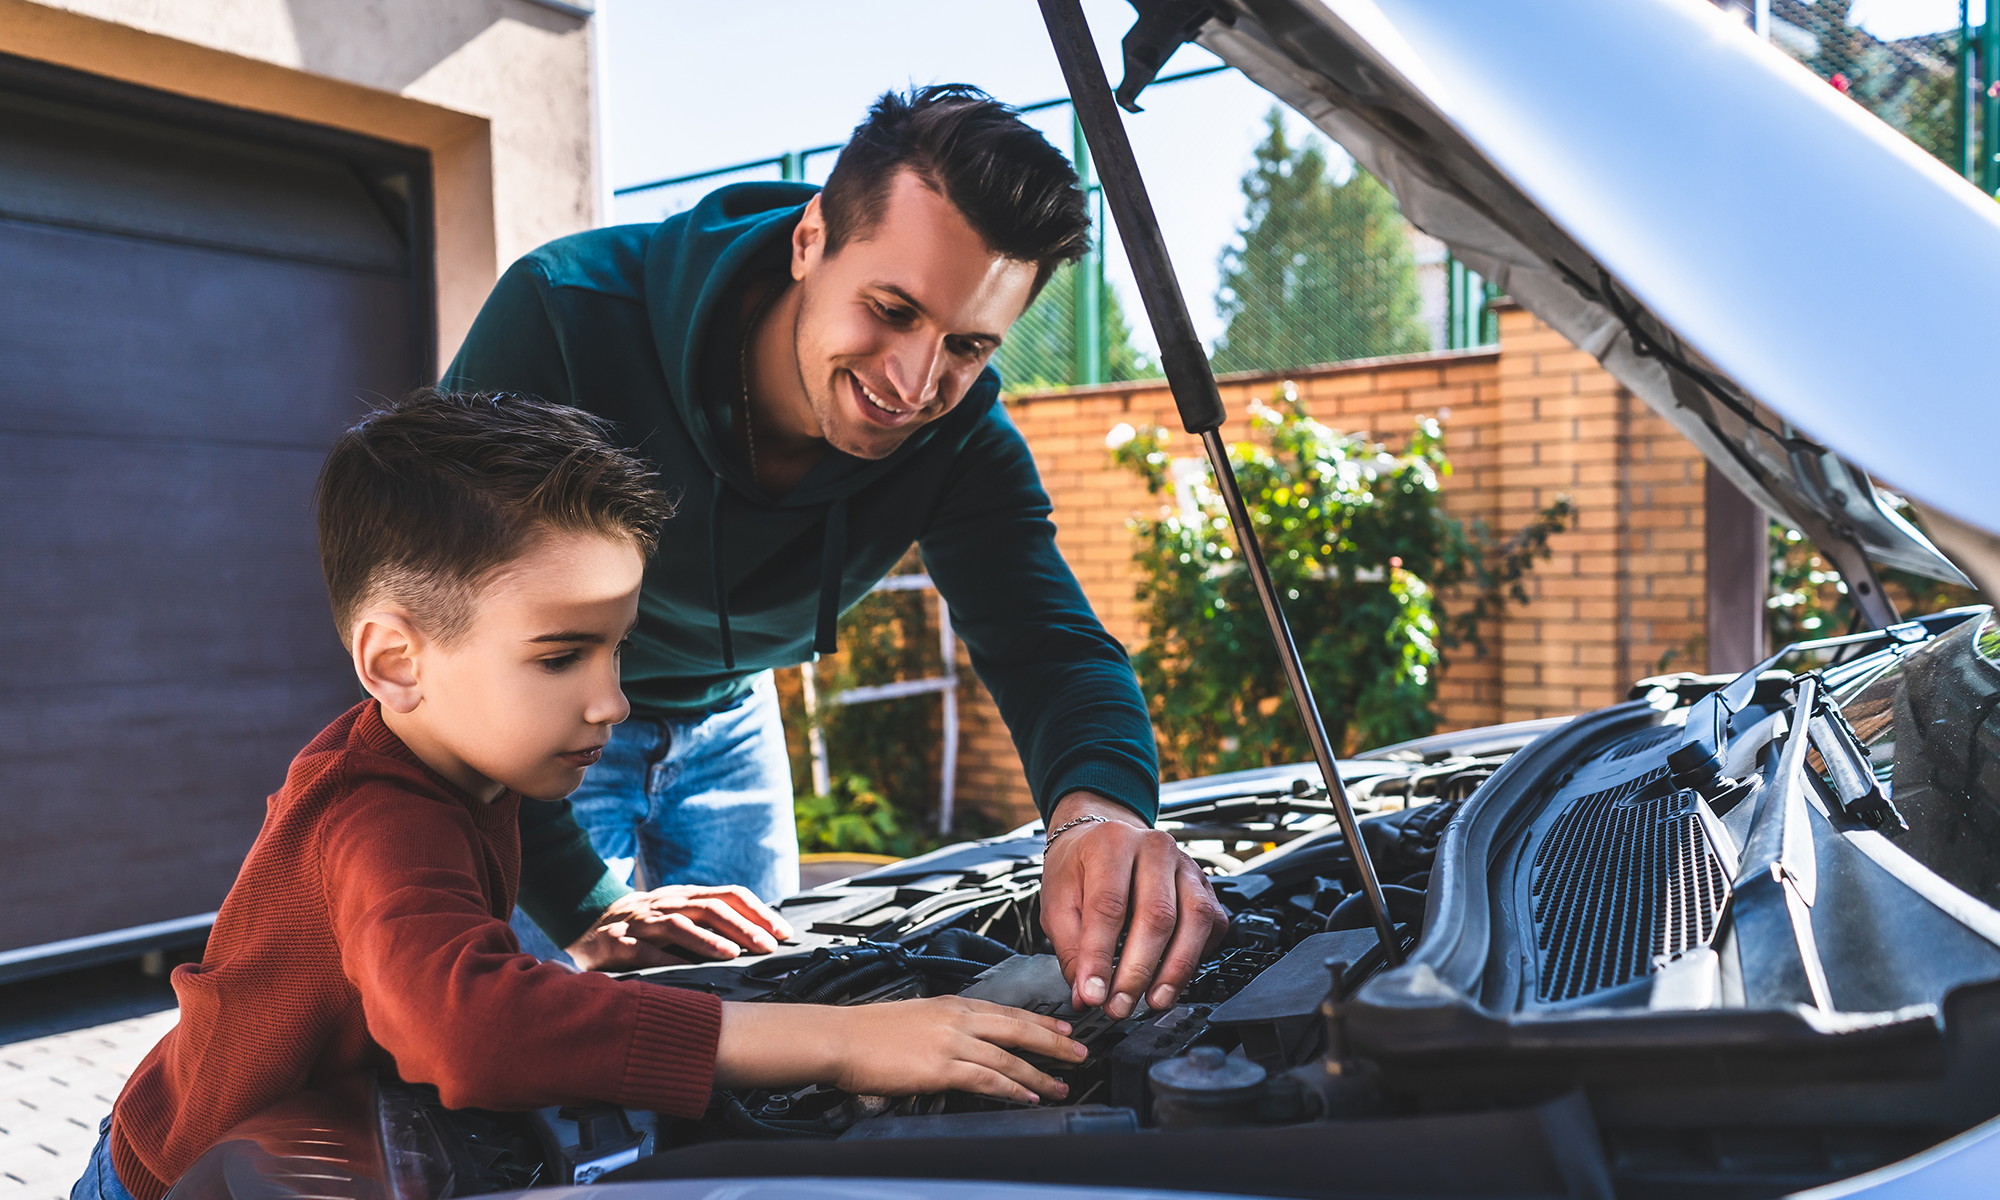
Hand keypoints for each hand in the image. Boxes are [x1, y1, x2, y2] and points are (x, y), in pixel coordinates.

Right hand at [565, 885, 795, 971]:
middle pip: (710, 907)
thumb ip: (711, 924)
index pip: (730, 895)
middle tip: (767, 946)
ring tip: (733, 953)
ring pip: (679, 924)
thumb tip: (759, 942)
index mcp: (686, 897)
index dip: (758, 911)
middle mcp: (667, 904)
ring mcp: (642, 922)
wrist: (588, 924)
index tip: (782, 932)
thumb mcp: (680, 916)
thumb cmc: (646, 925)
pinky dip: (666, 959)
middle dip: (743, 926)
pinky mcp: (619, 943)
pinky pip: (645, 950)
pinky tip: (683, 970)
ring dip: (709, 939)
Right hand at [715, 997, 1084, 1104]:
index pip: (1007, 1011)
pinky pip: (988, 1079)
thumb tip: (965, 1042)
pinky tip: (1028, 1096)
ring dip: (1039, 1074)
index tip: (1064, 1029)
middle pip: (1019, 1029)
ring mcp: (952, 1041)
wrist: (840, 1037)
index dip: (1040, 1021)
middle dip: (1054, 1043)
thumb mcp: (916, 1016)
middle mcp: (958, 1017)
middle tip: (1081, 1053)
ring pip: (1009, 1058)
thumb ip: (945, 1025)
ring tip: (1061, 1085)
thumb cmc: (869, 1032)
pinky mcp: (942, 1066)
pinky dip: (1012, 1088)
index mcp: (952, 1003)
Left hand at [1040, 792, 1229, 1019]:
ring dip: (1174, 970)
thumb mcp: (1057, 900)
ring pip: (1194, 920)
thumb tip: (1086, 993)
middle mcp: (1155, 849)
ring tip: (1153, 1001)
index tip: (1093, 993)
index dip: (1100, 956)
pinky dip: (1195, 958)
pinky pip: (1211, 925)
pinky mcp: (1205, 886)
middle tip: (1119, 1005)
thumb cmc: (1080, 867)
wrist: (1103, 837)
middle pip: (1157, 916)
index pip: (1109, 906)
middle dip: (1138, 971)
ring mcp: (1186, 865)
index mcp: (1112, 844)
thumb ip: (1070, 947)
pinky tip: (1173, 979)